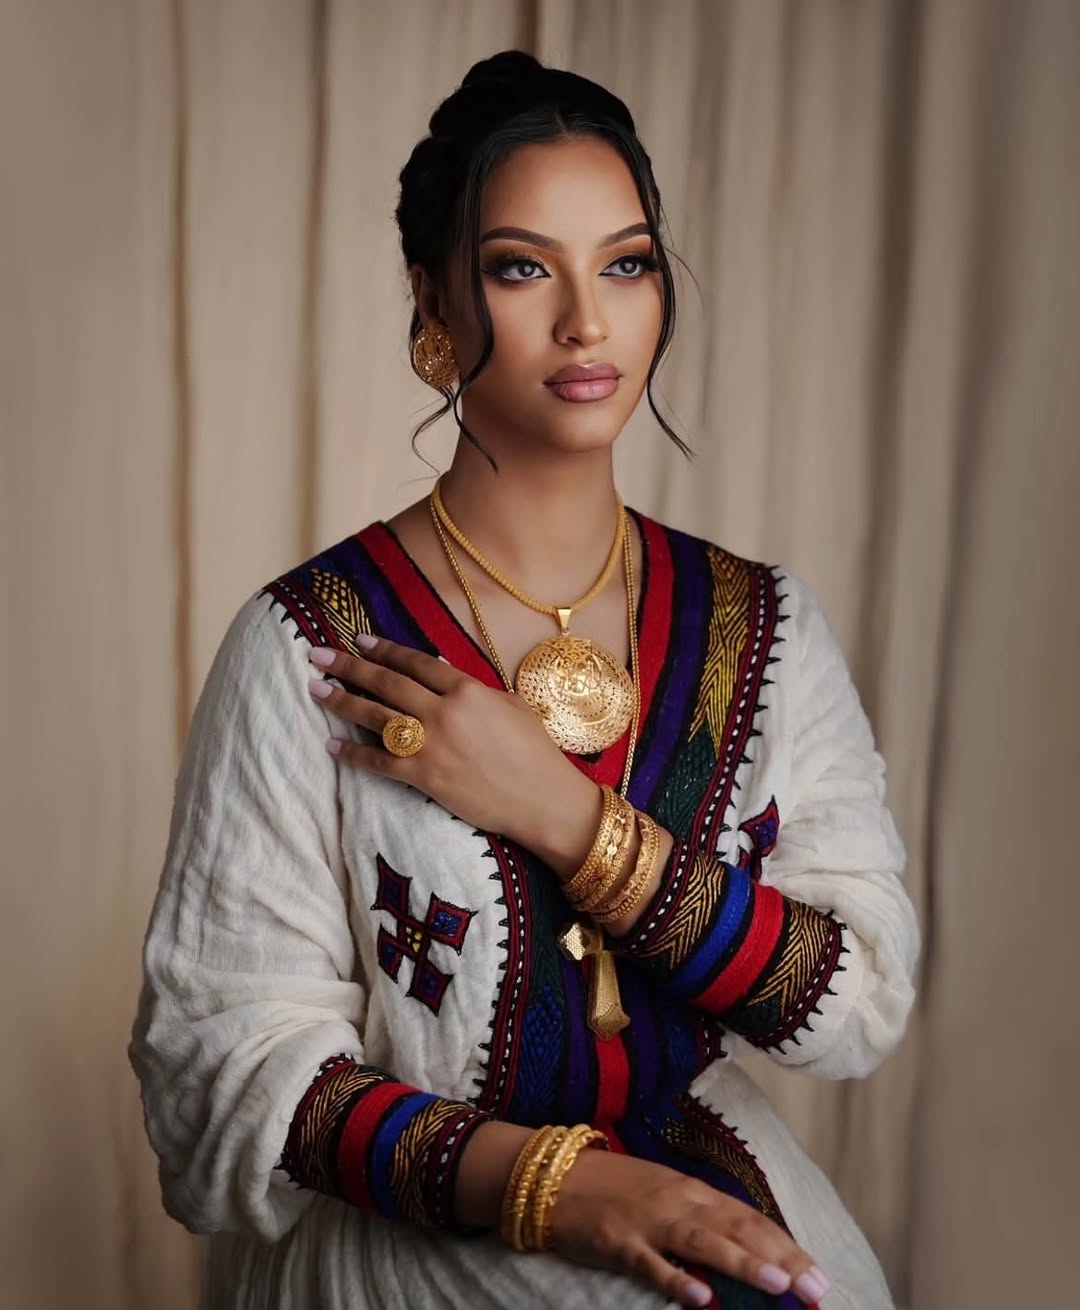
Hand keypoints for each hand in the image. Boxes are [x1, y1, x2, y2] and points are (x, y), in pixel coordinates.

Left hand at [307, 635, 599, 863]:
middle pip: (387, 683)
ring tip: (315, 688)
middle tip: (317, 655)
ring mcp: (432, 745)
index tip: (360, 639)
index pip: (416, 662)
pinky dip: (353, 754)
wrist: (543, 799)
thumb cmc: (534, 752)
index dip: (385, 649)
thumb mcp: (511, 706)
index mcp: (468, 689)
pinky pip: (380, 761)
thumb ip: (473, 685)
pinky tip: (332, 746)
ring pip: (376, 716)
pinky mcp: (425, 778)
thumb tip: (439, 662)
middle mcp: (444, 712)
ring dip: (342, 701)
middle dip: (349, 666)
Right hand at [551, 1149, 828, 1307]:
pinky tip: (701, 1298)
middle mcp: (678, 1201)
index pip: (748, 1219)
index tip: (818, 1274)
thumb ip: (699, 1222)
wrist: (553, 1175)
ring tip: (779, 1285)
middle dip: (781, 1258)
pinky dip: (676, 1279)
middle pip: (737, 1229)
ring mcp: (648, 1220)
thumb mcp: (662, 1197)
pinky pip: (651, 1262)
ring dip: (743, 1263)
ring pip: (703, 1242)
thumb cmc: (612, 1188)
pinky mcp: (618, 1241)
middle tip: (817, 1288)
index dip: (785, 1245)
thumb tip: (742, 1252)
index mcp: (691, 1191)